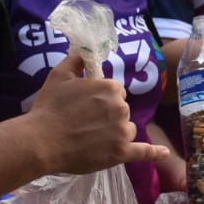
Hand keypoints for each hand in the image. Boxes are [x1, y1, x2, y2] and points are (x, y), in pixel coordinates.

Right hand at [30, 52, 168, 173]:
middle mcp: (121, 108)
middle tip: (84, 123)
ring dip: (116, 133)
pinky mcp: (121, 153)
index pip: (116, 92)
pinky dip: (154, 153)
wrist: (41, 142)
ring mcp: (123, 131)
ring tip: (92, 139)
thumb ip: (77, 59)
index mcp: (110, 88)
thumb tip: (86, 49)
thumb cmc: (49, 108)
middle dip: (108, 115)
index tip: (86, 106)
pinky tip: (163, 153)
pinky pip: (143, 152)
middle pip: (122, 110)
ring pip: (127, 129)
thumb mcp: (60, 75)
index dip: (101, 99)